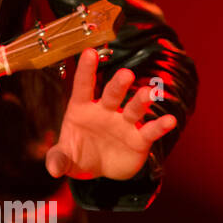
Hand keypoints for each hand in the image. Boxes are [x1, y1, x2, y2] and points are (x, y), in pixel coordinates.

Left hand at [45, 48, 177, 180]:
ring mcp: (123, 123)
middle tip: (126, 74)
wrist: (98, 170)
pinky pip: (150, 131)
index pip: (83, 86)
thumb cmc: (78, 154)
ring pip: (134, 108)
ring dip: (141, 101)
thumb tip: (54, 169)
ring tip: (149, 94)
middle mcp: (105, 111)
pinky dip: (160, 125)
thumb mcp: (64, 158)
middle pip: (113, 94)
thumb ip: (58, 160)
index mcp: (82, 109)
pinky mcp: (139, 139)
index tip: (90, 52)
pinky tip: (169, 121)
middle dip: (119, 84)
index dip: (86, 69)